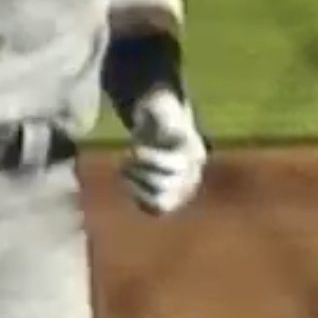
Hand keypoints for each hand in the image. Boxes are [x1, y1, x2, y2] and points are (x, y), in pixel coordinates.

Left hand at [122, 91, 207, 216]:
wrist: (163, 136)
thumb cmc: (158, 119)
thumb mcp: (158, 107)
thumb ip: (157, 109)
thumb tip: (150, 108)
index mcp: (195, 152)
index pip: (176, 164)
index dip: (150, 159)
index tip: (131, 150)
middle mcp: (194, 175)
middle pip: (166, 184)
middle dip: (140, 173)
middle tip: (123, 160)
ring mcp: (184, 191)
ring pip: (162, 201)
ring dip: (137, 187)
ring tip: (124, 171)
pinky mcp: (172, 202)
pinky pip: (155, 210)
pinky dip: (139, 199)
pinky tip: (130, 182)